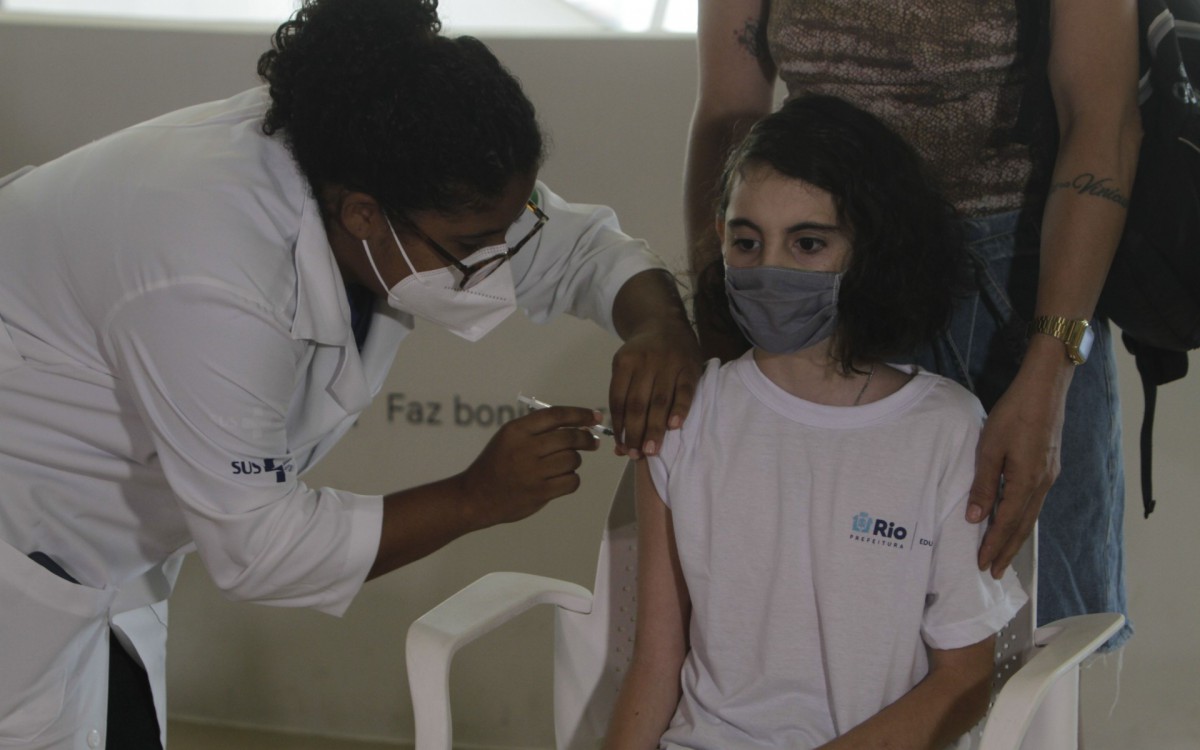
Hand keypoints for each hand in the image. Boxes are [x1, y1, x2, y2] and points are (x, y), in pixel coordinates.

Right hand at [456, 405, 601, 528]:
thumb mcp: (508, 437)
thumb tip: (578, 424)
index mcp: (517, 430)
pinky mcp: (539, 493)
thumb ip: (537, 430)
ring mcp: (533, 472)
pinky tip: (562, 479)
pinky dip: (571, 480)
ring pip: (572, 460)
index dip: (580, 414)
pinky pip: (571, 481)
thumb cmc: (496, 463)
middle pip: (569, 437)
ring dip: (574, 461)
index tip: (595, 417)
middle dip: (586, 438)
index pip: (556, 415)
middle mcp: (525, 448)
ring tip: (564, 464)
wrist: (476, 496)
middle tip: (592, 442)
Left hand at [608, 319, 701, 459]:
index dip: (619, 426)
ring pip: (660, 401)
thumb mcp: (626, 366)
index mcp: (624, 362)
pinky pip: (684, 391)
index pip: (619, 399)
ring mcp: (669, 363)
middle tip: (635, 455)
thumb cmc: (643, 354)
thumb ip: (623, 398)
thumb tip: (619, 439)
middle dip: (635, 433)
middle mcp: (645, 362)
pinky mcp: (690, 366)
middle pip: (638, 404)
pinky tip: (674, 427)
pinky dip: (680, 410)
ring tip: (651, 451)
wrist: (666, 322)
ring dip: (655, 429)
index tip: (621, 448)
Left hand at [968, 341, 1072, 577]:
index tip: (982, 565)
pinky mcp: (1049, 467)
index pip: (1007, 523)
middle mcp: (1042, 485)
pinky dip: (1023, 519)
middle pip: (1022, 526)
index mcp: (1026, 481)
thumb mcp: (990, 447)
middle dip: (1007, 550)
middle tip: (993, 572)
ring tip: (1003, 554)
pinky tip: (1016, 521)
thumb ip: (984, 484)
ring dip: (1016, 537)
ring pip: (1030, 516)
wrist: (1045, 390)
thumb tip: (974, 517)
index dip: (994, 545)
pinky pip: (1034, 503)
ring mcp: (1048, 476)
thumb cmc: (1014, 414)